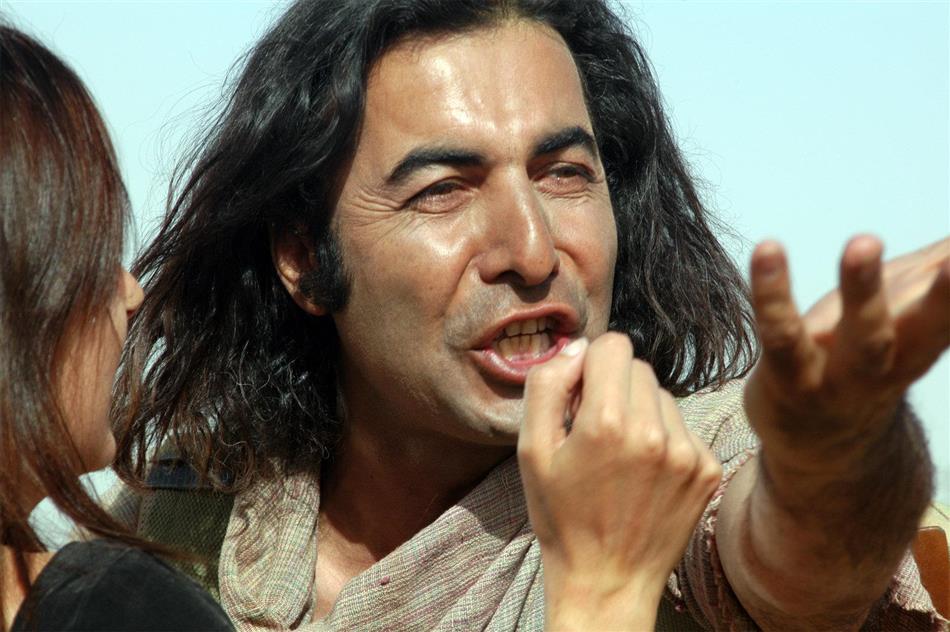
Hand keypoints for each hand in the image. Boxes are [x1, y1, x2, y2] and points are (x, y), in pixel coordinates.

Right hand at [518, 333, 721, 629]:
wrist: (607, 580)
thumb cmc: (562, 516)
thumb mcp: (531, 451)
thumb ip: (546, 386)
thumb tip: (578, 349)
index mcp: (606, 423)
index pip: (614, 345)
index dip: (590, 366)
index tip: (580, 396)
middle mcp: (653, 431)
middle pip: (638, 367)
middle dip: (615, 387)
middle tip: (596, 430)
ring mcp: (686, 452)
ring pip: (662, 396)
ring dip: (641, 412)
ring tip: (622, 456)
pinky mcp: (706, 468)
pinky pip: (683, 426)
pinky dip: (663, 439)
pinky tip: (645, 473)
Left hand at [744, 234, 949, 473]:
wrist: (820, 444)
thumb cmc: (867, 358)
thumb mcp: (907, 315)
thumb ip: (937, 269)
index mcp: (924, 341)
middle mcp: (893, 362)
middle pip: (928, 328)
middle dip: (947, 297)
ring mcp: (841, 377)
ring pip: (861, 337)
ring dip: (863, 290)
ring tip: (864, 243)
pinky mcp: (788, 377)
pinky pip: (781, 334)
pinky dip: (773, 294)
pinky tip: (768, 248)